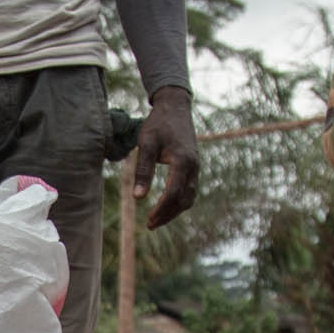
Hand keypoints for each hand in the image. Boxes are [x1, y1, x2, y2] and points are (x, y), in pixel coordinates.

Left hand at [136, 86, 199, 228]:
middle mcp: (193, 166)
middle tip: (150, 225)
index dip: (161, 210)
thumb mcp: (146, 143)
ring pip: (189, 198)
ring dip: (174, 211)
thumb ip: (142, 170)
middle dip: (167, 215)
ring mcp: (195, 167)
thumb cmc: (158, 124)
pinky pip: (189, 190)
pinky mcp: (193, 167)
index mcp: (183, 161)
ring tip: (156, 220)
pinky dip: (179, 202)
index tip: (148, 220)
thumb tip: (138, 198)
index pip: (173, 194)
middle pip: (184, 200)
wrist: (175, 107)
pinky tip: (165, 206)